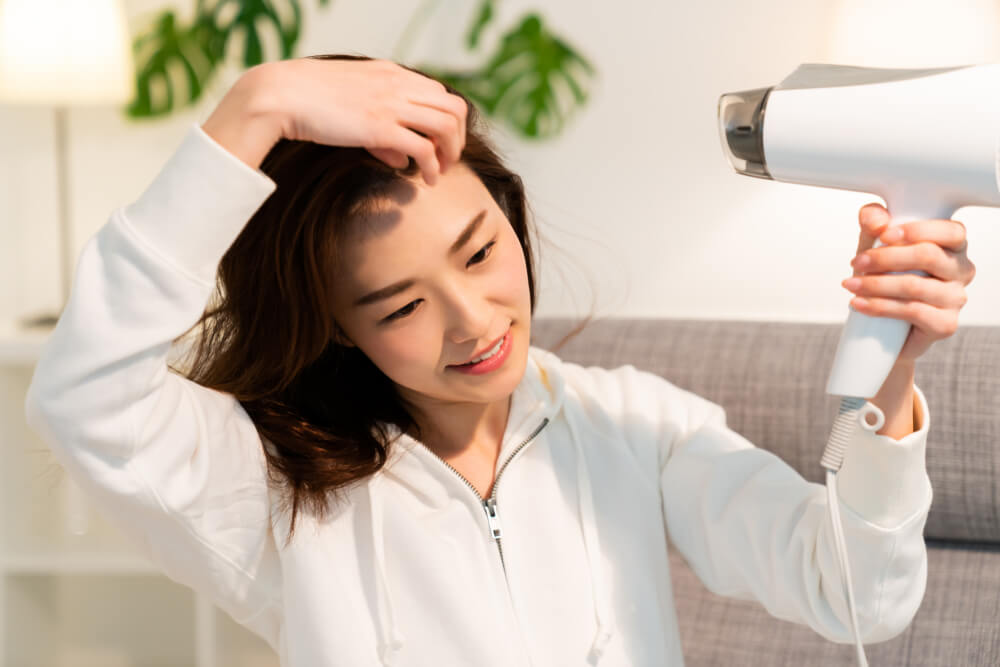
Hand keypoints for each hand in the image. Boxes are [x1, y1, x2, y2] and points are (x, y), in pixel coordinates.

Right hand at [202, 56, 467, 184]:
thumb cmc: (308, 100)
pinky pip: (424, 149)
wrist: (280, 94)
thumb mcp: (351, 105)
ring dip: (450, 153)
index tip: (439, 143)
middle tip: (448, 160)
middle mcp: (397, 85)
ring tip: (440, 172)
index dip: (446, 120)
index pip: (439, 92)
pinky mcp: (381, 128)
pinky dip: (433, 167)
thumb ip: (380, 126)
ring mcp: (391, 105)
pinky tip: (427, 179)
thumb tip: (402, 157)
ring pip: (447, 126)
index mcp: (390, 73)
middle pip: (453, 107)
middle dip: (457, 138)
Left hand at [842, 203, 975, 362]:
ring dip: (876, 285)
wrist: (883, 326)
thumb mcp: (874, 244)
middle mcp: (961, 270)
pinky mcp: (945, 324)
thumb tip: (877, 222)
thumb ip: (873, 222)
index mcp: (952, 246)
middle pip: (928, 256)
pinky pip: (913, 312)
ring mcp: (956, 299)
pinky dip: (879, 307)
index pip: (950, 231)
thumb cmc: (885, 276)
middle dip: (886, 258)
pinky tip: (859, 303)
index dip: (917, 231)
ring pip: (915, 286)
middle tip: (857, 262)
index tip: (884, 235)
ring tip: (850, 285)